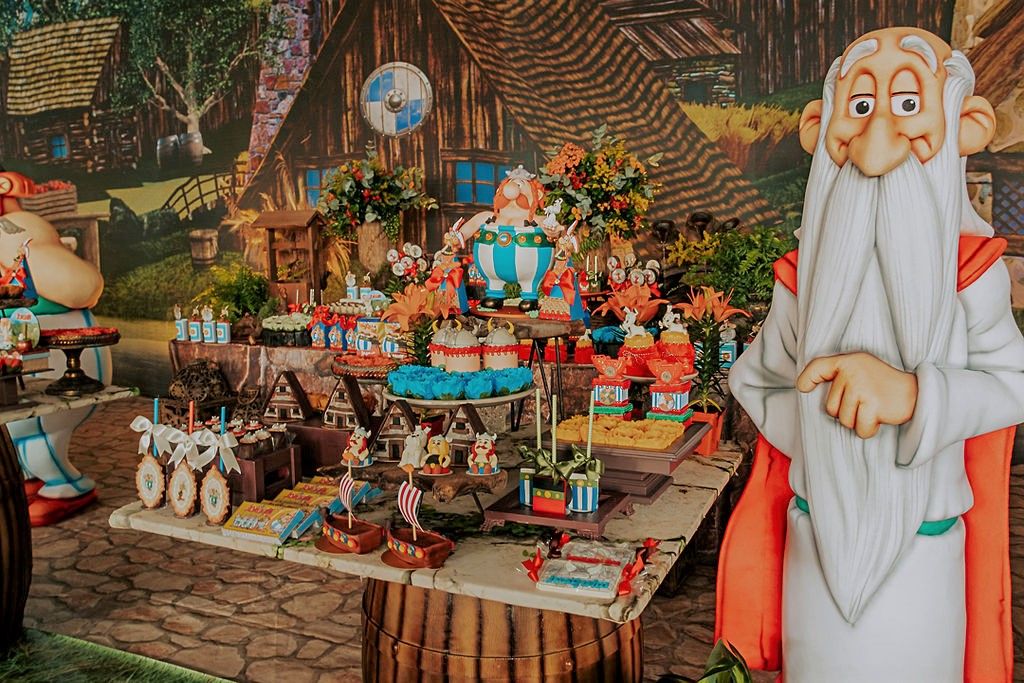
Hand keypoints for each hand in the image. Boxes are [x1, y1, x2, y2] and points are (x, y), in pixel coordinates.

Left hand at [796, 352, 917, 438]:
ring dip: (859, 421)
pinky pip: (860, 429)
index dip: (807, 379)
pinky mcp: (872, 404)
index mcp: (848, 361)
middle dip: (846, 413)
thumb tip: (802, 386)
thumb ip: (838, 375)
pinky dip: (869, 429)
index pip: (818, 367)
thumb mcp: (860, 369)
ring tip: (873, 408)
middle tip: (866, 403)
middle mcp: (852, 371)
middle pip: (830, 407)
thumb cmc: (883, 385)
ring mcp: (861, 387)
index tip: (803, 388)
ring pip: (844, 421)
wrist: (917, 393)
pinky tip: (880, 417)